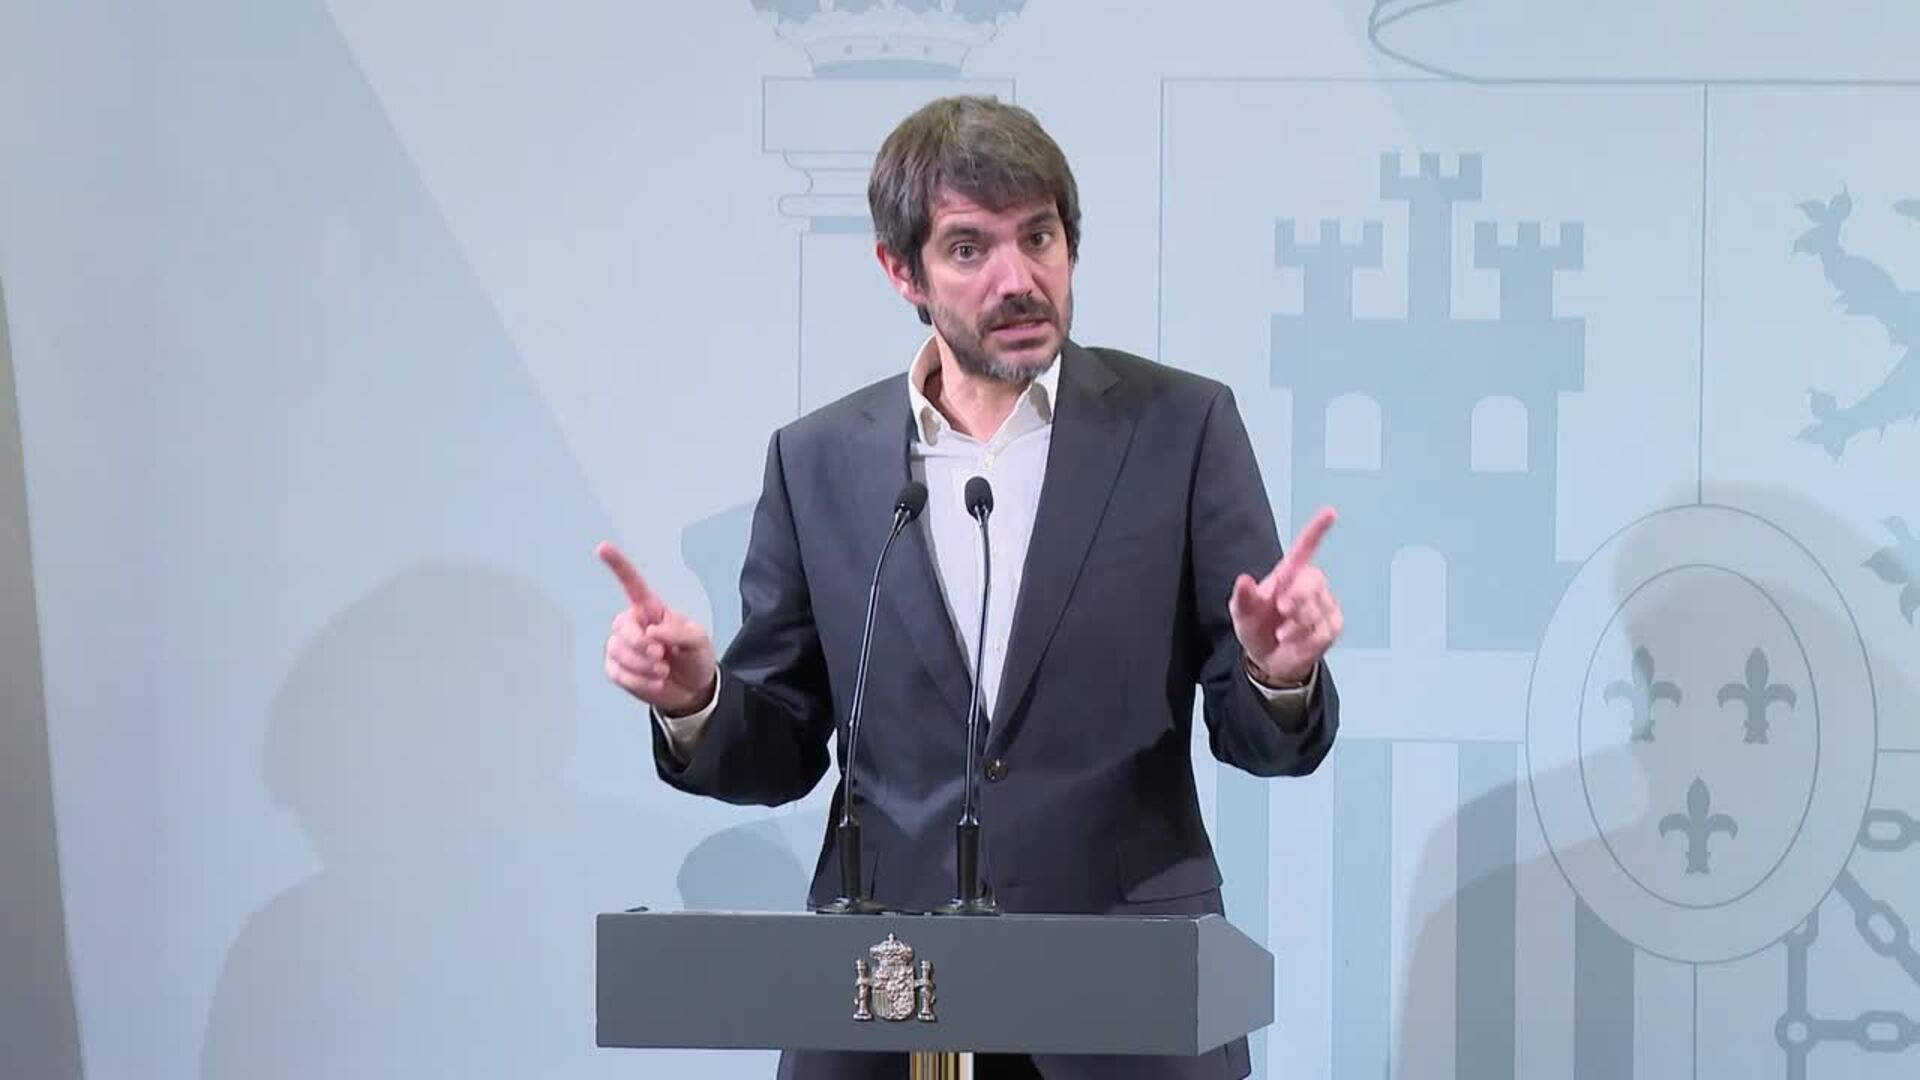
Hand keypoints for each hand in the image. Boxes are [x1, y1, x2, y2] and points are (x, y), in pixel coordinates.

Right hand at [597, 541, 717, 715]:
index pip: (631, 584)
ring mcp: (623, 648)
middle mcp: (634, 625)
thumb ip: (678, 632)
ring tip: (663, 671)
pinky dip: (638, 681)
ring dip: (642, 666)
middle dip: (640, 644)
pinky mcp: (618, 670)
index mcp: (651, 610)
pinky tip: (655, 683)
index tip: (602, 548)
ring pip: (617, 651)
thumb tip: (652, 632)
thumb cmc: (696, 658)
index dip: (617, 565)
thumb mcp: (698, 640)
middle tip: (662, 655)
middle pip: (622, 627)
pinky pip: (617, 673)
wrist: (694, 690)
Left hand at [1229, 506, 1342, 685]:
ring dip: (1296, 623)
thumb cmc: (1257, 628)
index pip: (1306, 547)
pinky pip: (1323, 630)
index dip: (1317, 529)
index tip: (1329, 512)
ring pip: (1318, 608)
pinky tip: (1293, 640)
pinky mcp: (1332, 626)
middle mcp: (1309, 585)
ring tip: (1282, 631)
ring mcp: (1324, 605)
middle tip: (1282, 609)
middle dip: (1298, 596)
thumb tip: (1243, 580)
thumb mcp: (1242, 613)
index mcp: (1288, 574)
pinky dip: (1303, 638)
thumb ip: (1242, 597)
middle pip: (1315, 579)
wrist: (1269, 659)